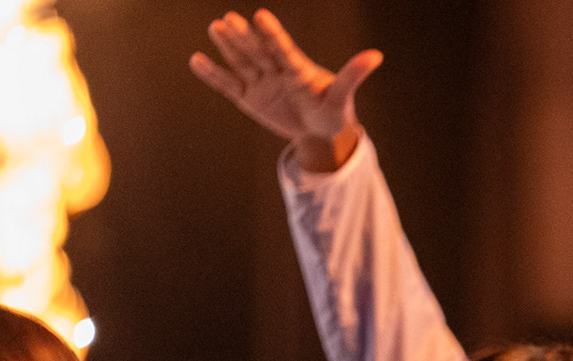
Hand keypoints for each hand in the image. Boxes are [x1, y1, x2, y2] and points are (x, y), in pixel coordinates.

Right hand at [189, 9, 382, 172]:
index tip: (261, 16)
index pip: (283, 49)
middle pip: (259, 52)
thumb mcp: (342, 96)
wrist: (319, 132)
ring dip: (229, 47)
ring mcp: (260, 83)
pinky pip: (228, 86)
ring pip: (242, 63)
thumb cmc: (332, 110)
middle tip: (230, 19)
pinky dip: (213, 75)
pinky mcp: (249, 98)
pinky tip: (196, 60)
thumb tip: (376, 55)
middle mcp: (276, 70)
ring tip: (216, 27)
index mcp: (298, 69)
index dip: (273, 34)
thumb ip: (353, 75)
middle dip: (245, 37)